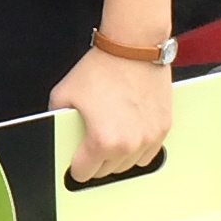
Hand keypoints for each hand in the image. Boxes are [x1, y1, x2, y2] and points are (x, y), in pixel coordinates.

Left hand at [49, 44, 170, 182]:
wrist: (133, 47)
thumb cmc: (102, 68)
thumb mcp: (64, 94)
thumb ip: (57, 120)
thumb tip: (58, 134)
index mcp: (102, 141)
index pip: (83, 173)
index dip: (75, 165)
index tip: (75, 159)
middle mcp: (128, 145)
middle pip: (106, 172)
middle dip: (95, 160)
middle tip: (89, 143)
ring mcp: (149, 138)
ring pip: (128, 165)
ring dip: (117, 157)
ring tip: (109, 137)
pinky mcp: (163, 128)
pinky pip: (148, 154)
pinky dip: (137, 149)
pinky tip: (128, 134)